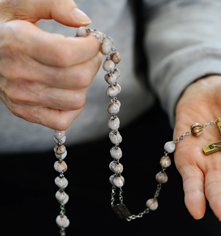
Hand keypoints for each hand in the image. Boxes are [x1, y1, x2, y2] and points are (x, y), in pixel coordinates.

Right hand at [0, 0, 100, 129]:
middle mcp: (17, 73)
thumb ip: (54, 4)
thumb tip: (84, 21)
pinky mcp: (23, 111)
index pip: (67, 54)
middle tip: (89, 53)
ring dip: (85, 84)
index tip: (94, 40)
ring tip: (76, 68)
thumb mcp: (20, 3)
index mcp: (17, 43)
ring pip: (75, 100)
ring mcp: (20, 96)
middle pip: (78, 78)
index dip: (91, 47)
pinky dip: (73, 107)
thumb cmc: (3, 24)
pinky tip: (69, 88)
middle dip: (92, 62)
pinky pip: (62, 120)